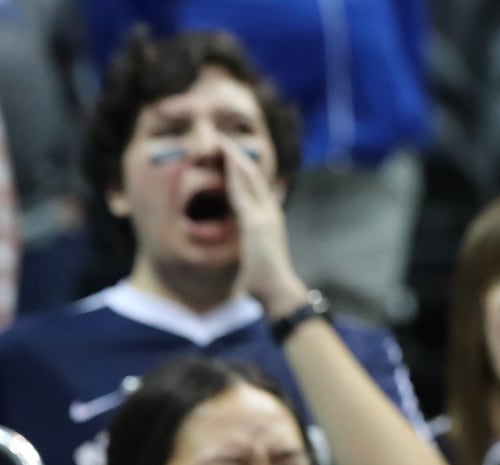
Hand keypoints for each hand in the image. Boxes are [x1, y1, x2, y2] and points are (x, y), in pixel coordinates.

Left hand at [219, 136, 301, 312]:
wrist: (278, 290)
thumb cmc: (265, 278)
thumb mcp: (258, 251)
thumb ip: (254, 238)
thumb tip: (249, 236)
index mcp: (268, 216)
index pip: (254, 184)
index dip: (241, 167)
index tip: (227, 152)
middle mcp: (269, 210)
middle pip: (253, 174)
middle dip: (237, 154)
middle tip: (222, 138)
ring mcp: (265, 215)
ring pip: (249, 177)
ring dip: (234, 157)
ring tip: (221, 141)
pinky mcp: (256, 224)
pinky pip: (242, 193)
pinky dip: (234, 174)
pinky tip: (226, 160)